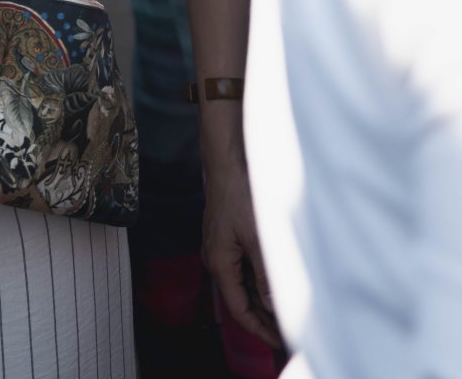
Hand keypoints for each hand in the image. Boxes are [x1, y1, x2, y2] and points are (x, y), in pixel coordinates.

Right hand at [202, 151, 281, 348]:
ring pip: (243, 285)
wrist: (227, 164)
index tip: (281, 342)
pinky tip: (275, 285)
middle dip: (264, 318)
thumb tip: (274, 306)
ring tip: (287, 314)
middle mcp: (216, 259)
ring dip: (263, 300)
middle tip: (289, 333)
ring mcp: (220, 249)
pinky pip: (243, 269)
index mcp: (219, 263)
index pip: (239, 310)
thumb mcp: (257, 238)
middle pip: (240, 300)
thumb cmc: (239, 195)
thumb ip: (265, 274)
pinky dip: (259, 281)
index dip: (260, 329)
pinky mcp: (227, 239)